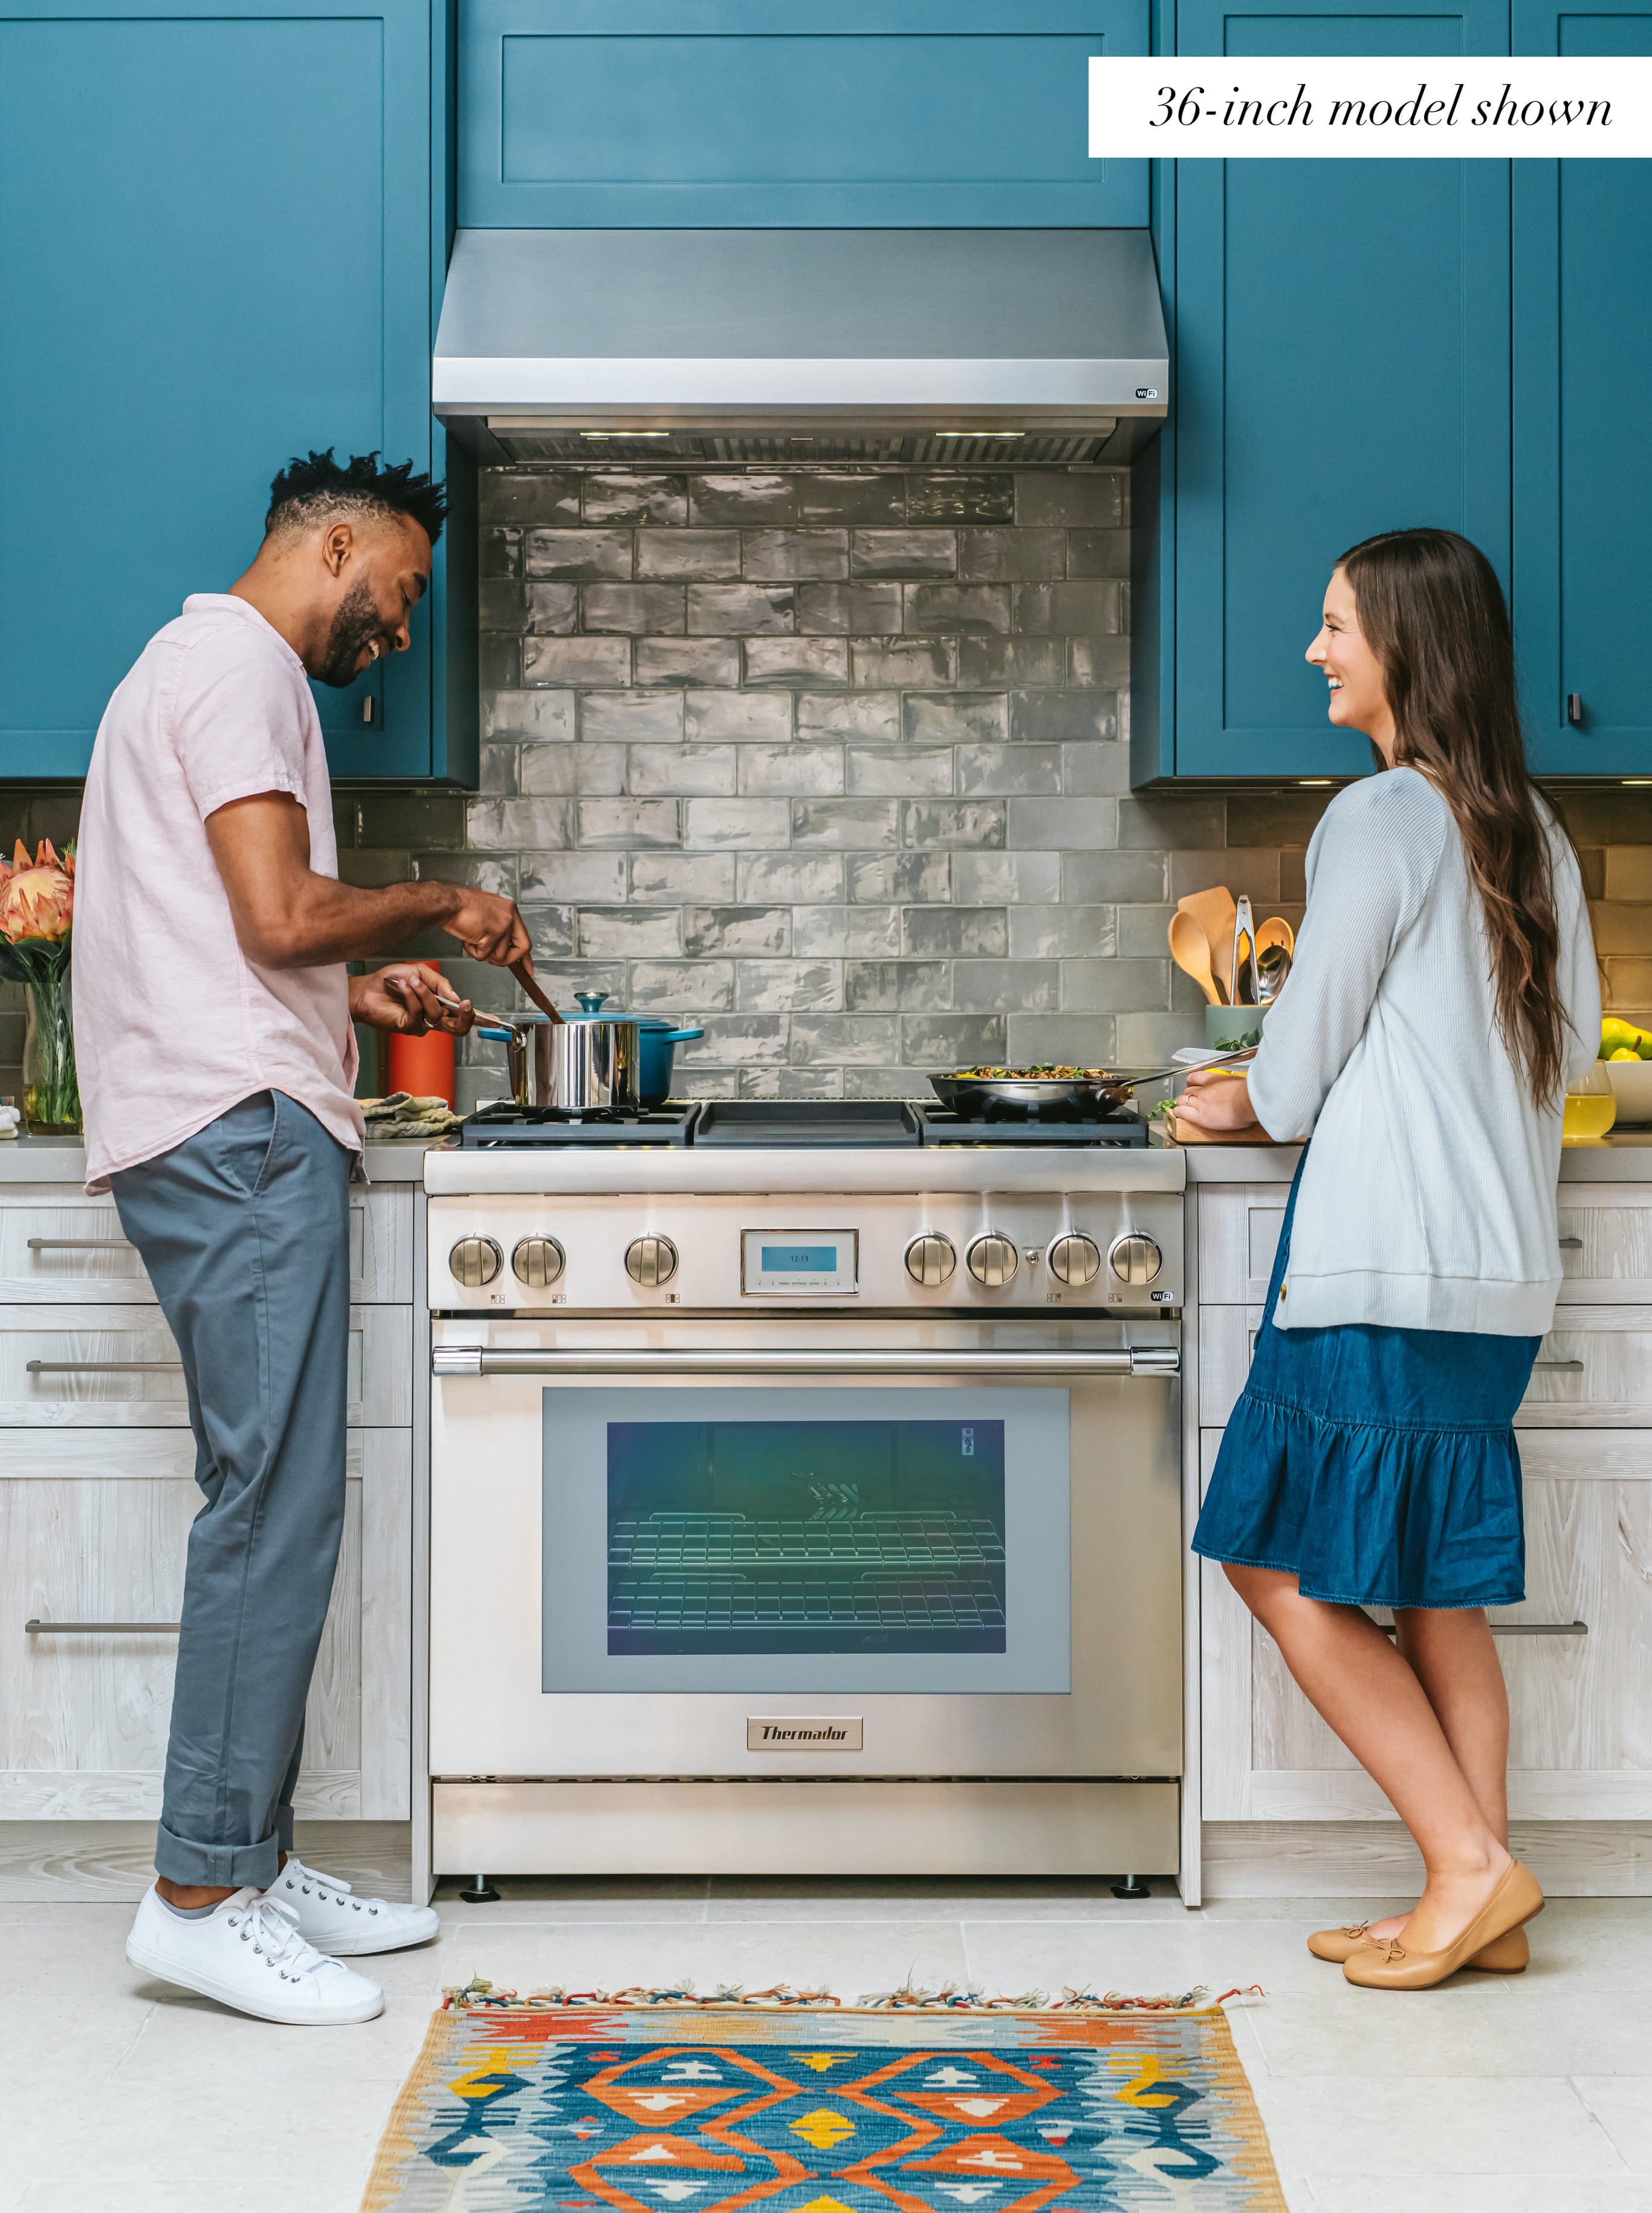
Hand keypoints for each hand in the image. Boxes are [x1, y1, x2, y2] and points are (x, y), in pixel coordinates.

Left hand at [349, 962, 473, 1034]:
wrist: (367, 988)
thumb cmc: (391, 981)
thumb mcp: (421, 973)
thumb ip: (442, 984)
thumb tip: (457, 998)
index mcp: (439, 1006)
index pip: (463, 1016)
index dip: (480, 1020)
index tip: (494, 1021)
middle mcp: (432, 1019)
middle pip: (458, 1029)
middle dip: (466, 1018)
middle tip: (465, 1005)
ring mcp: (420, 1025)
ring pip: (436, 1014)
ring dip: (424, 993)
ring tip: (410, 981)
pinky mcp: (407, 1027)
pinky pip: (417, 1012)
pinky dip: (412, 996)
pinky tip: (403, 986)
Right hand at [441, 885, 532, 966]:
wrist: (447, 903)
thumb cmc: (461, 909)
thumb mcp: (488, 915)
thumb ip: (499, 929)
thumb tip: (504, 949)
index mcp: (510, 910)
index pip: (525, 938)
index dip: (526, 957)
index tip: (528, 970)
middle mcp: (511, 916)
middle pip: (522, 949)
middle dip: (507, 960)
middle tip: (491, 959)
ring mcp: (503, 925)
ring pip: (500, 956)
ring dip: (483, 953)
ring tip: (471, 939)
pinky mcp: (493, 934)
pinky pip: (484, 956)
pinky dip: (473, 952)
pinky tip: (466, 939)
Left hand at [1174, 1068, 1258, 1131]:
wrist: (1248, 1102)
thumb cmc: (1249, 1094)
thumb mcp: (1240, 1083)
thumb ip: (1232, 1086)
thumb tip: (1237, 1089)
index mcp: (1213, 1079)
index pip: (1194, 1077)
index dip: (1191, 1083)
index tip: (1193, 1086)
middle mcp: (1204, 1089)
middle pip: (1187, 1090)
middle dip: (1188, 1095)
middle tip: (1192, 1101)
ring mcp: (1200, 1102)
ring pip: (1181, 1100)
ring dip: (1182, 1104)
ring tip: (1184, 1109)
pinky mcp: (1199, 1116)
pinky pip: (1181, 1112)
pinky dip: (1178, 1113)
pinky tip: (1179, 1115)